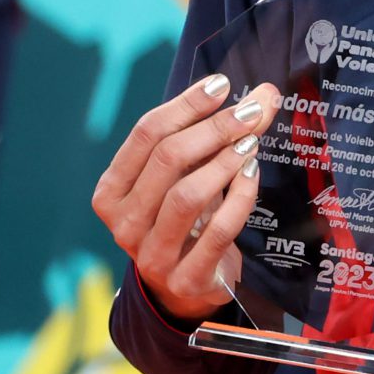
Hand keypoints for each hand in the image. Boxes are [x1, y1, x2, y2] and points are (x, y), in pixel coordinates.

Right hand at [92, 75, 280, 321]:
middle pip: (167, 160)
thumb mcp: (184, 178)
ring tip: (252, 141)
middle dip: (214, 127)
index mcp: (111, 192)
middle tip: (251, 110)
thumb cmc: (186, 220)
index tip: (222, 85)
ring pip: (186, 195)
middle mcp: (123, 224)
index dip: (186, 105)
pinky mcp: (186, 279)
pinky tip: (253, 173)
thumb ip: (212, 137)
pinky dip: (240, 198)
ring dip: (224, 161)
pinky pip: (217, 232)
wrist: (187, 288)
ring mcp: (151, 255)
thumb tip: (262, 94)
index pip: (145, 135)